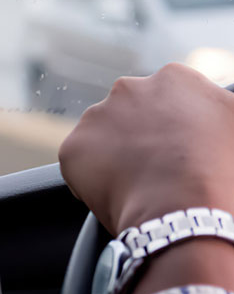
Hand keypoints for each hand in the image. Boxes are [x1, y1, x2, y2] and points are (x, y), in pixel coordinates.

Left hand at [59, 62, 233, 293]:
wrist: (185, 214)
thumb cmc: (224, 176)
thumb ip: (219, 108)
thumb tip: (219, 105)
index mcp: (175, 79)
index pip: (173, 97)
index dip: (179, 126)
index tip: (185, 147)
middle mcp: (129, 88)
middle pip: (134, 111)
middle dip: (143, 134)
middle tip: (161, 167)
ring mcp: (96, 116)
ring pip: (105, 134)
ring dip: (117, 152)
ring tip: (141, 184)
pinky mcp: (73, 147)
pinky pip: (83, 161)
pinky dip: (95, 177)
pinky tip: (120, 195)